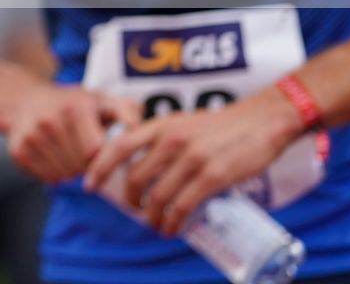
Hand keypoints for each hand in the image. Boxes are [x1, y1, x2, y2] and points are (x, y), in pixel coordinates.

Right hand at [4, 84, 139, 184]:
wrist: (24, 99)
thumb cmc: (72, 104)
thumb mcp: (100, 99)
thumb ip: (126, 110)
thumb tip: (137, 126)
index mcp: (74, 108)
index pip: (94, 153)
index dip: (103, 160)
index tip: (104, 157)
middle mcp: (49, 120)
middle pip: (79, 166)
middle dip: (88, 168)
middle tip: (88, 157)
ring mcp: (31, 136)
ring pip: (63, 175)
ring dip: (72, 173)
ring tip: (71, 157)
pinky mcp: (18, 150)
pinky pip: (46, 178)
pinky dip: (55, 175)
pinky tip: (55, 159)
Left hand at [84, 93, 306, 235]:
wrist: (260, 122)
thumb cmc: (220, 126)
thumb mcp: (182, 122)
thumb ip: (160, 139)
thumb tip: (141, 166)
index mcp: (160, 126)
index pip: (119, 146)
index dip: (100, 167)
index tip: (89, 184)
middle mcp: (171, 141)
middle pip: (136, 177)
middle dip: (130, 200)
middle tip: (134, 210)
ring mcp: (192, 159)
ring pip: (158, 196)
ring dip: (152, 216)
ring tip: (154, 224)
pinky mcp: (213, 177)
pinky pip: (183, 206)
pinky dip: (173, 221)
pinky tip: (172, 228)